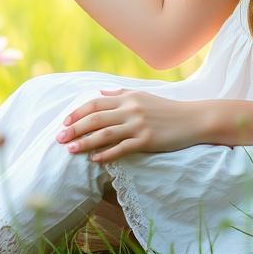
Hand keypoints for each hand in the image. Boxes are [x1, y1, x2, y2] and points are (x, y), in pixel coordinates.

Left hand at [55, 89, 203, 162]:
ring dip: (85, 143)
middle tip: (59, 138)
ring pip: (104, 134)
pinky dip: (106, 154)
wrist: (193, 119)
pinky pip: (121, 148)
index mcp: (128, 98)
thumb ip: (121, 95)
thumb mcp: (143, 96)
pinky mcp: (146, 140)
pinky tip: (94, 160)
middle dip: (74, 128)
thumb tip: (101, 93)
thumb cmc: (167, 109)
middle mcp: (130, 110)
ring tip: (70, 150)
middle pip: (95, 118)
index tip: (64, 121)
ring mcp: (138, 125)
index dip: (77, 112)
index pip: (95, 103)